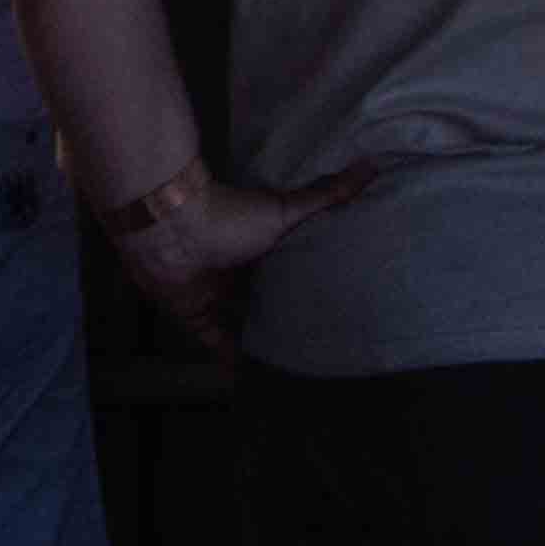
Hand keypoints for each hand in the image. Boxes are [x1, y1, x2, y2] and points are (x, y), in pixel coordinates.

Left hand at [112, 164, 372, 354]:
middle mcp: (235, 271)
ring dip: (259, 342)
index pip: (285, 268)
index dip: (306, 284)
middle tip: (320, 345)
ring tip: (293, 370)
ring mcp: (213, 294)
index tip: (336, 303)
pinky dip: (231, 361)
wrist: (171, 230)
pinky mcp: (194, 315)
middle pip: (264, 299)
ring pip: (240, 324)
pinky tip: (253, 380)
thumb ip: (325, 195)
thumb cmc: (230, 217)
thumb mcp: (284, 211)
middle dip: (284, 316)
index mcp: (257, 246)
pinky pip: (214, 343)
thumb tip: (373, 164)